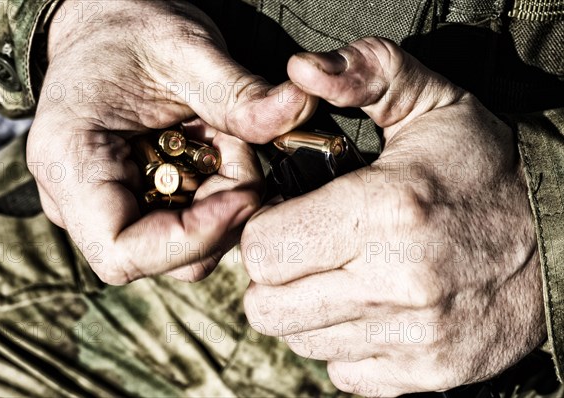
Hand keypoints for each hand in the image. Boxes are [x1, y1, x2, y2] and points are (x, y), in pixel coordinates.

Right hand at [27, 0, 315, 283]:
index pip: (124, 253)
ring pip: (181, 250)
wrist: (102, 27)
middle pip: (162, 256)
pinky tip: (216, 154)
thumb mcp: (185, 50)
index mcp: (69, 165)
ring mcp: (104, 209)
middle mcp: (76, 202)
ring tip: (226, 142)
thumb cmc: (128, 31)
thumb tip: (300, 111)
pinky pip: (183, 229)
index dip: (195, 237)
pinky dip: (215, 200)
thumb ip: (239, 92)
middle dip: (221, 216)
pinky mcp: (132, 207)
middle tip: (240, 150)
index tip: (245, 192)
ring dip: (223, 206)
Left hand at [241, 38, 544, 395]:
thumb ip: (363, 73)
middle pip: (268, 307)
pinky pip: (343, 371)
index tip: (285, 215)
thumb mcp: (430, 101)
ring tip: (343, 273)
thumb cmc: (486, 169)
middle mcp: (398, 282)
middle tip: (306, 247)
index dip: (262, 228)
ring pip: (300, 342)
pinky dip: (344, 341)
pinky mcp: (428, 373)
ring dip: (307, 308)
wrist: (561, 238)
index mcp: (386, 208)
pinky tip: (372, 307)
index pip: (262, 249)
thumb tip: (300, 70)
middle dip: (274, 275)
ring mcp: (415, 337)